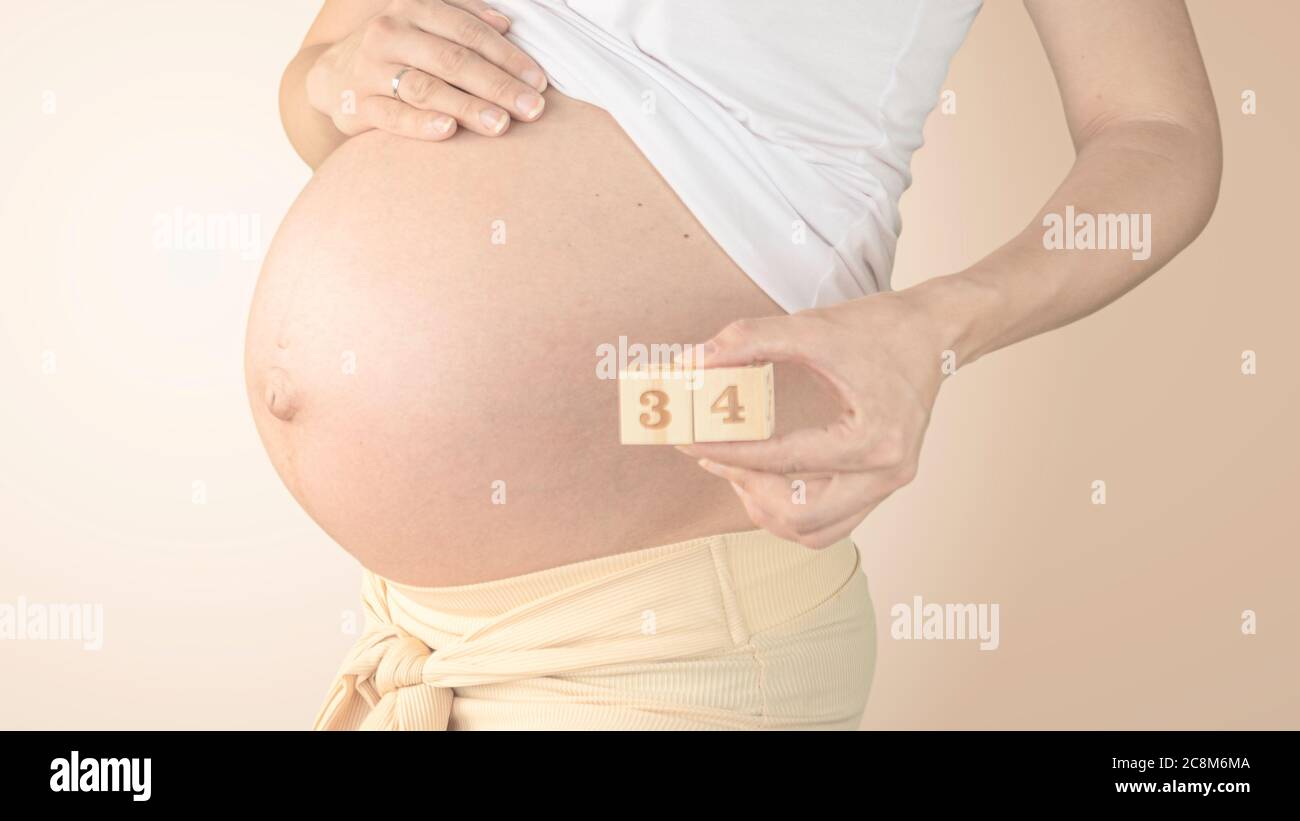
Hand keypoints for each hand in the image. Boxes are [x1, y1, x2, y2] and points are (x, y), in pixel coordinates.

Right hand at [307, 0, 547, 141]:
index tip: (539, 82)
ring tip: (502, 124)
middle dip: (498, 85)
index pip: (469, 33)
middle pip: (453, 60)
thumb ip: (463, 18)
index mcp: (414, 9)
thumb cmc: (397, 50)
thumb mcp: (424, 23)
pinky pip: (393, 115)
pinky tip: (449, 130)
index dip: (507, 56)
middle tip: (533, 108)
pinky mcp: (358, 104)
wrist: (332, 74)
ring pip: (426, 87)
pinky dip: (421, 123)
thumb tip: (505, 24)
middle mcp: (391, 34)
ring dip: (467, 106)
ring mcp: (372, 69)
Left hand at [677, 289, 957, 548]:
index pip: (785, 459)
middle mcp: (887, 472)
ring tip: (737, 469)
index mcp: (874, 437)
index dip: (730, 450)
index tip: (689, 439)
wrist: (932, 335)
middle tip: (713, 456)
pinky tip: (766, 480)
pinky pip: (830, 525)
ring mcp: (887, 486)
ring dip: (767, 508)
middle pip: (800, 515)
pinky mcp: (880, 488)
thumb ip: (750, 339)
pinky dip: (791, 513)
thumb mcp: (812, 325)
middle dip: (747, 488)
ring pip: (813, 531)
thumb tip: (693, 361)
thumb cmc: (879, 329)